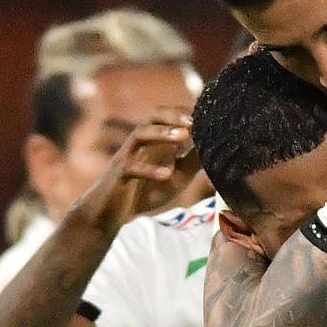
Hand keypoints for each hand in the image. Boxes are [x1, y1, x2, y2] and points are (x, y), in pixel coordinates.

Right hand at [62, 112, 197, 236]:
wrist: (111, 213)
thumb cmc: (144, 191)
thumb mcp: (177, 176)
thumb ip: (193, 161)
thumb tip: (216, 146)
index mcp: (154, 141)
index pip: (170, 117)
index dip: (187, 113)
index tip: (208, 113)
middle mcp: (140, 144)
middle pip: (152, 117)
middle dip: (173, 115)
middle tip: (194, 120)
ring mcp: (126, 156)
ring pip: (139, 135)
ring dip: (161, 133)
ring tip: (183, 136)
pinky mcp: (117, 174)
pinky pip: (131, 167)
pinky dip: (148, 170)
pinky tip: (166, 174)